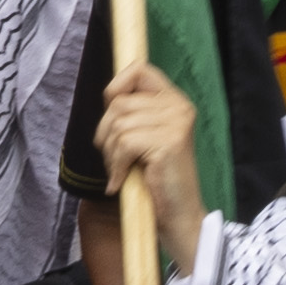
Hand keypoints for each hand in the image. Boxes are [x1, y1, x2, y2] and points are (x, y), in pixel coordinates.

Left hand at [93, 67, 209, 274]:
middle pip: (119, 103)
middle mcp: (179, 106)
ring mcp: (176, 123)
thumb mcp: (145, 138)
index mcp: (175, 101)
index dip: (116, 86)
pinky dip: (116, 165)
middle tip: (116, 158)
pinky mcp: (169, 142)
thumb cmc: (157, 179)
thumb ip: (134, 114)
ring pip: (118, 124)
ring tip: (121, 170)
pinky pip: (124, 143)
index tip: (111, 111)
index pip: (139, 69)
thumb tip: (109, 96)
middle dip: (106, 133)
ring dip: (110, 153)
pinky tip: (121, 180)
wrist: (179, 215)